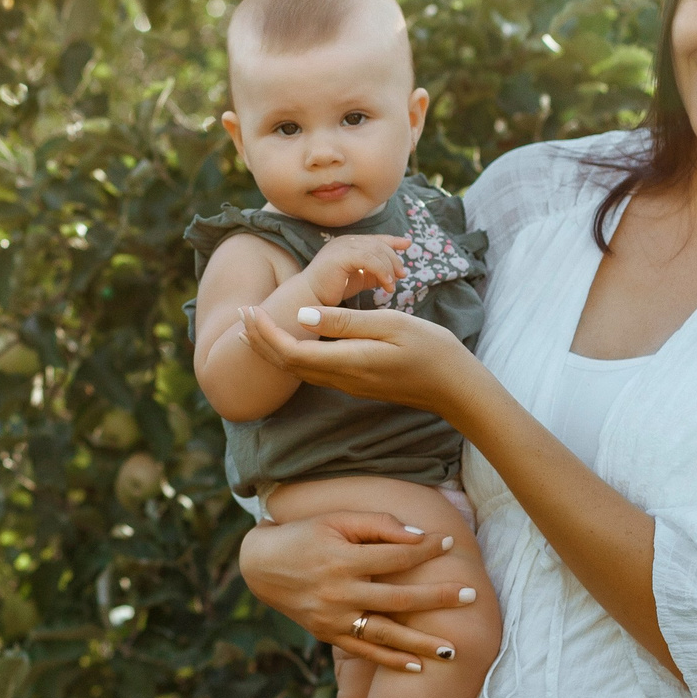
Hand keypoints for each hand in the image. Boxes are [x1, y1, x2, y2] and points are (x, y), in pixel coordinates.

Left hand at [238, 302, 478, 420]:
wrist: (455, 387)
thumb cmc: (430, 350)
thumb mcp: (391, 325)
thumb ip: (346, 322)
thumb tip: (302, 317)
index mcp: (347, 361)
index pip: (292, 352)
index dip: (265, 333)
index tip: (250, 310)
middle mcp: (342, 378)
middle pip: (288, 364)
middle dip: (260, 340)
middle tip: (242, 314)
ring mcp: (349, 384)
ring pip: (298, 368)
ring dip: (273, 348)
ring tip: (255, 327)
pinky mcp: (356, 382)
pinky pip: (314, 370)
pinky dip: (293, 354)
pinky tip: (291, 340)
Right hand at [239, 511, 474, 668]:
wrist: (261, 565)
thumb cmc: (304, 534)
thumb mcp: (335, 519)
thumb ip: (377, 525)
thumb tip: (417, 536)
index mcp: (342, 559)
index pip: (395, 556)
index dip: (425, 549)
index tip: (450, 544)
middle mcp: (339, 592)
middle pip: (398, 599)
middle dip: (436, 598)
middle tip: (470, 596)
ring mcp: (333, 618)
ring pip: (385, 634)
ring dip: (421, 643)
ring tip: (453, 650)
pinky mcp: (328, 634)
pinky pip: (364, 651)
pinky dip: (391, 661)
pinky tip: (418, 667)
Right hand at [302, 234, 408, 307]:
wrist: (309, 298)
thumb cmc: (330, 291)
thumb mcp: (357, 279)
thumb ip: (372, 274)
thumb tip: (392, 275)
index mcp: (348, 243)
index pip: (375, 239)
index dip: (393, 240)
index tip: (407, 245)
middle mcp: (345, 241)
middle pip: (379, 244)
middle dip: (394, 259)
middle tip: (401, 275)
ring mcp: (342, 246)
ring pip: (376, 251)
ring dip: (389, 267)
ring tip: (392, 285)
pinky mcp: (341, 256)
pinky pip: (368, 259)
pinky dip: (381, 271)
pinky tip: (386, 284)